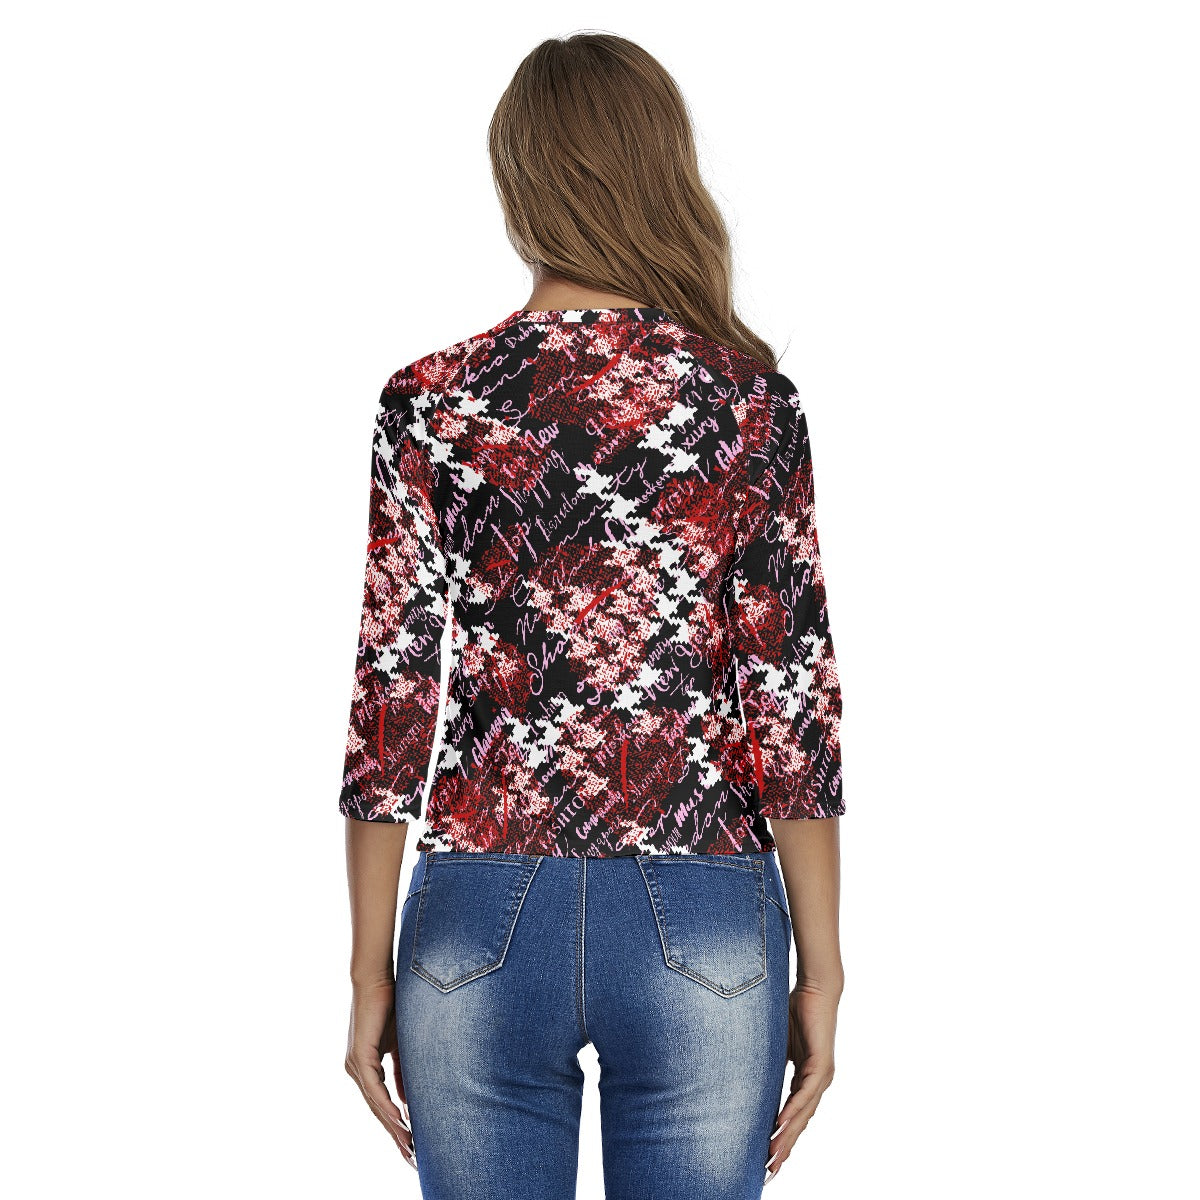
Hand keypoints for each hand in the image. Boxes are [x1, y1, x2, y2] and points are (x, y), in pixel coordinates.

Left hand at [345, 979, 415, 1169]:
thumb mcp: (400, 1044)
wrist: (376, 979)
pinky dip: (386, 1105)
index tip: (410, 1144)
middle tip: (410, 1156)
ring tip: (408, 1144)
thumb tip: (409, 1099)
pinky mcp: (360, 1056)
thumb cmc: (389, 1005)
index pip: (380, 1103)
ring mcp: (356, 1064)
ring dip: (392, 1125)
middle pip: (377, 1110)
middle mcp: (356, 1069)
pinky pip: (373, 1088)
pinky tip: (399, 1119)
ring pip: (374, 1103)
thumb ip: (402, 1070)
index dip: (395, 1124)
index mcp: (365, 1067)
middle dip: (395, 1134)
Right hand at [764, 983, 838, 1183]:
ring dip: (787, 1136)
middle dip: (784, 1148)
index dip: (781, 1138)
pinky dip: (793, 1110)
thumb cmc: (796, 1011)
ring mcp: (821, 1076)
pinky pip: (806, 1094)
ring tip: (772, 1155)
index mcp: (806, 1080)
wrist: (816, 989)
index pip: (792, 1116)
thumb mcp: (777, 1044)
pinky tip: (780, 1124)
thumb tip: (745, 1073)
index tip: (767, 1158)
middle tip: (769, 1170)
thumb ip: (768, 1062)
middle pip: (799, 1123)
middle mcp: (816, 1084)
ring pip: (803, 1114)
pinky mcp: (822, 1065)